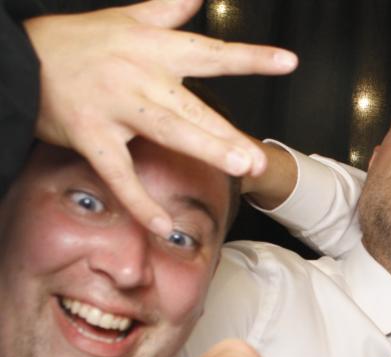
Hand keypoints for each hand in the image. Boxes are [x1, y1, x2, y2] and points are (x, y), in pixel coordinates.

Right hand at [24, 0, 297, 235]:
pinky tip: (164, 225)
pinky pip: (120, 174)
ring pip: (168, 132)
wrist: (14, 59)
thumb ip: (169, 11)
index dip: (250, 58)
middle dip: (227, 132)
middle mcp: (140, 77)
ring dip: (206, 150)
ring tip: (241, 168)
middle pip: (193, 107)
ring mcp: (115, 108)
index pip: (210, 53)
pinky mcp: (91, 136)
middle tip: (259, 157)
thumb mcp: (126, 19)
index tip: (288, 62)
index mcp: (153, 50)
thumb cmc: (75, 41)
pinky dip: (140, 202)